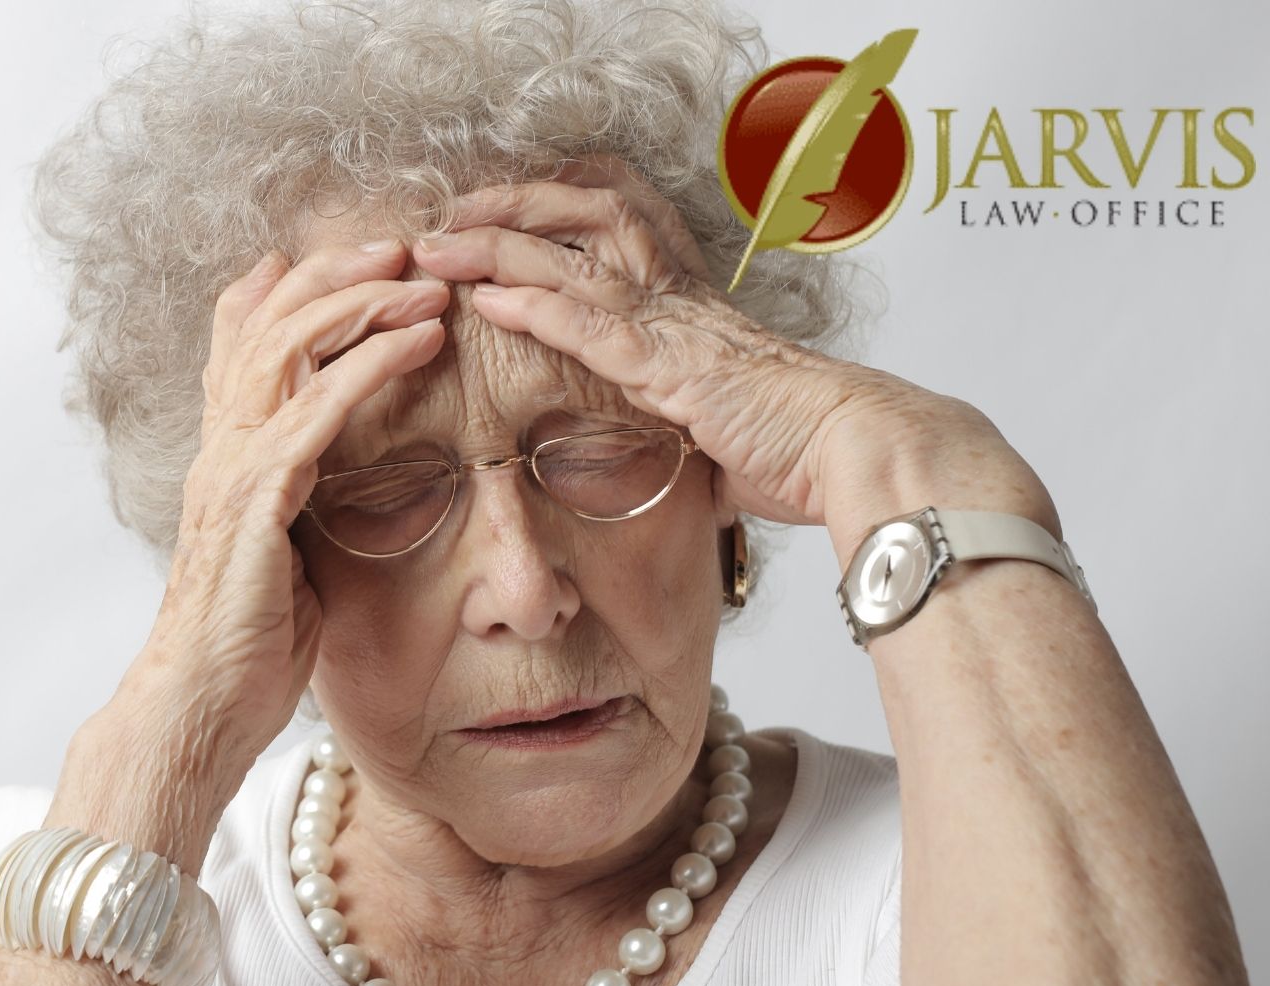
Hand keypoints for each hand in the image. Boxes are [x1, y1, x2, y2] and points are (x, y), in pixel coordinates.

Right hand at [85, 242, 449, 807]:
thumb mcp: (282, 554)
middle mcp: (221, 446)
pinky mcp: (255, 501)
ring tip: (424, 281)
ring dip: (362, 302)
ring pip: (289, 347)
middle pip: (265, 320)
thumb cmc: (246, 646)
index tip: (358, 258)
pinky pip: (315, 410)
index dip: (291, 286)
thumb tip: (335, 477)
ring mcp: (231, 469)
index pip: (243, 339)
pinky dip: (369, 365)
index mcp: (227, 455)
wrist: (197, 708)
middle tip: (401, 245)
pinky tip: (417, 341)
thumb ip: (301, 500)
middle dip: (335, 271)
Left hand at [406, 153, 1060, 561]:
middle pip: (590, 218)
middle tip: (452, 214)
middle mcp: (679, 301)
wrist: (858, 451)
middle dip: (514, 209)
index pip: (618, 230)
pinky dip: (536, 308)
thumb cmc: (806, 447)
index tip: (501, 215)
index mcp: (690, 310)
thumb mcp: (733, 430)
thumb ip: (698, 430)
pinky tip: (488, 299)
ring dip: (498, 250)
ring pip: (575, 262)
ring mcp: (675, 329)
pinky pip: (594, 324)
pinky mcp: (674, 367)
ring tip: (440, 247)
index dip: (556, 213)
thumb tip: (699, 463)